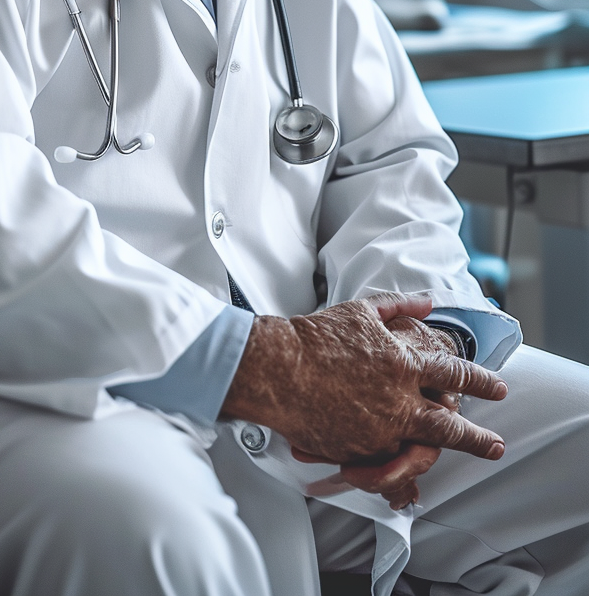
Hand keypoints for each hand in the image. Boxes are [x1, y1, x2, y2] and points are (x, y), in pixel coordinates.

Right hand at [220, 294, 506, 510]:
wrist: (279, 369)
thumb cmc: (315, 337)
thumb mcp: (361, 309)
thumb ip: (400, 305)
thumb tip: (427, 302)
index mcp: (403, 363)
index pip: (454, 374)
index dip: (480, 381)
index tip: (496, 387)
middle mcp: (398, 401)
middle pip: (450, 425)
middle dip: (478, 438)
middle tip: (495, 446)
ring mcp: (380, 430)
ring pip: (421, 449)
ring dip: (441, 456)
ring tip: (444, 467)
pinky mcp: (358, 451)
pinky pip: (386, 464)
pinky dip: (399, 467)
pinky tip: (408, 473)